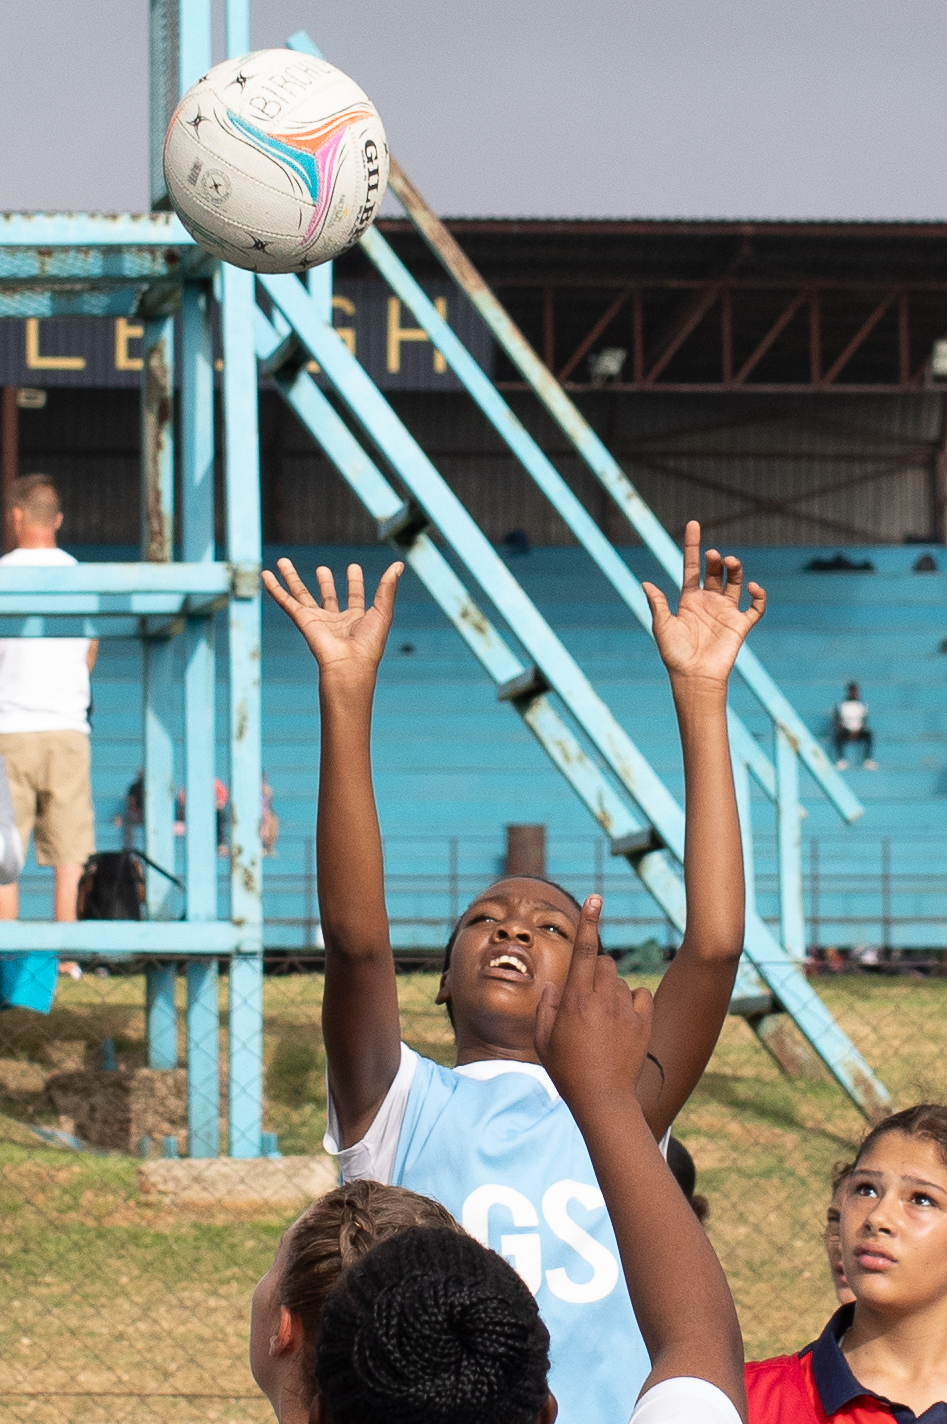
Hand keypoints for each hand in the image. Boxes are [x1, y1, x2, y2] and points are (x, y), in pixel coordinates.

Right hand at [261, 560, 402, 677]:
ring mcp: (317, 620)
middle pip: (327, 596)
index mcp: (356, 619)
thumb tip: (399, 565)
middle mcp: (335, 620)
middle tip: (322, 569)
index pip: (354, 597)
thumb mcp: (382, 611)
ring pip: (301, 595)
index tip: (353, 568)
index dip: (355, 583)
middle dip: (324, 582)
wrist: (349, 666)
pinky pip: (285, 601)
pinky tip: (266, 575)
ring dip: (292, 578)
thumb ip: (387, 588)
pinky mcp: (302, 620)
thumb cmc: (369, 644)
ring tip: (284, 562)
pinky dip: (275, 588)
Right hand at [535, 895, 653, 1116]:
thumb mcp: (544, 1039)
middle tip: (586, 996)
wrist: (603, 1099)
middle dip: (595, 969)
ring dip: (611, 989)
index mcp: (576, 998)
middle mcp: (603, 998)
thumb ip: (546, 1007)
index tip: (595, 898)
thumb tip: (555, 986)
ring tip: (601, 1022)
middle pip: (604, 962)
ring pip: (620, 980)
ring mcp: (625, 1009)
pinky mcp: (643, 1023)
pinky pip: (640, 996)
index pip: (584, 949)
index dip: (589, 920)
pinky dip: (632, 1001)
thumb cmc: (566, 1071)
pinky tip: (623, 1021)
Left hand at [642, 520, 764, 685]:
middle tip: (715, 556)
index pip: (692, 566)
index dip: (693, 546)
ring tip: (731, 562)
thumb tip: (645, 583)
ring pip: (735, 583)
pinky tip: (754, 588)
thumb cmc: (674, 654)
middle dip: (715, 560)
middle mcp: (708, 602)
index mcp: (689, 599)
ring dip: (736, 570)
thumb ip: (658, 604)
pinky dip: (759, 596)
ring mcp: (725, 612)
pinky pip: (755, 608)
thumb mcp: (662, 627)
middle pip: (715, 572)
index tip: (693, 524)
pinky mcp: (740, 625)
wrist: (693, 677)